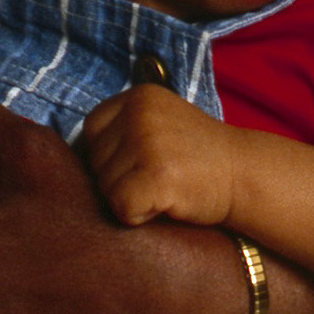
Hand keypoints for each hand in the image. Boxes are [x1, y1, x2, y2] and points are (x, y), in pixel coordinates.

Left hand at [78, 83, 236, 227]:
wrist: (247, 177)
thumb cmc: (199, 160)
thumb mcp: (160, 125)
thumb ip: (122, 130)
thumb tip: (67, 159)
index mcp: (137, 97)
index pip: (90, 133)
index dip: (111, 160)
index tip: (143, 166)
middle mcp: (140, 112)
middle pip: (94, 163)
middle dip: (119, 181)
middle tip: (161, 179)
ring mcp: (148, 141)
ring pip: (105, 189)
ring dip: (131, 200)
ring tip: (167, 190)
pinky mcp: (157, 174)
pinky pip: (121, 207)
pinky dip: (140, 217)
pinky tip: (167, 205)